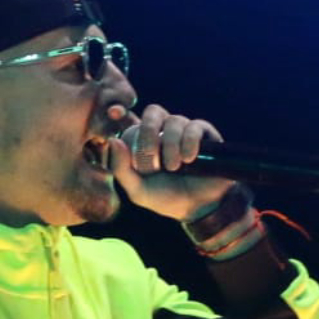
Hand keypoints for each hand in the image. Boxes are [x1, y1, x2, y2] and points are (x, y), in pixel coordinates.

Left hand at [109, 104, 235, 221]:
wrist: (196, 208)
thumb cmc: (165, 198)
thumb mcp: (137, 190)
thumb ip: (121, 169)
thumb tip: (113, 140)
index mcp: (145, 141)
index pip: (131, 119)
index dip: (120, 110)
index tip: (113, 111)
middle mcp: (164, 131)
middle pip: (153, 112)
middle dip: (149, 132)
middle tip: (150, 156)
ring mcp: (184, 131)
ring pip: (174, 121)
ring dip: (171, 145)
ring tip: (173, 167)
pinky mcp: (205, 135)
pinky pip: (195, 126)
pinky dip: (189, 141)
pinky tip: (188, 159)